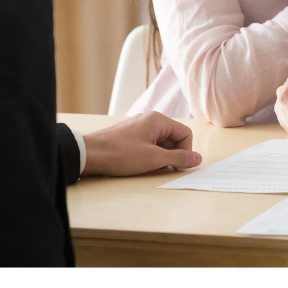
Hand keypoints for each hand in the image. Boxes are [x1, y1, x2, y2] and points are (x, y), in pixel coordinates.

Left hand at [81, 112, 201, 175]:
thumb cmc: (121, 155)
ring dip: (159, 156)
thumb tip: (198, 158)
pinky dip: (148, 155)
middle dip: (171, 155)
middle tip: (161, 168)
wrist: (89, 154)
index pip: (185, 134)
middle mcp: (150, 119)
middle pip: (173, 137)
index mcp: (158, 120)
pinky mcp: (129, 135)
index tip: (177, 166)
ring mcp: (138, 126)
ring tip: (147, 167)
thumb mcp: (154, 159)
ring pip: (160, 142)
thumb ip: (179, 158)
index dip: (185, 151)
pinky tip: (138, 164)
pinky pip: (148, 143)